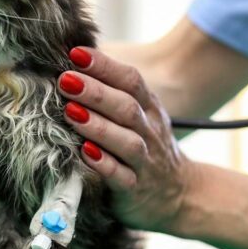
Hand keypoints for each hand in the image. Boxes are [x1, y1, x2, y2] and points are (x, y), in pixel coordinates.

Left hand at [57, 47, 197, 231]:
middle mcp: (149, 131)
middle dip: (96, 92)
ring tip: (71, 112)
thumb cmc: (146, 146)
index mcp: (148, 108)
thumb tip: (74, 59)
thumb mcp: (139, 114)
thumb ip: (113, 90)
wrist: (181, 195)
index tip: (76, 53)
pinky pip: (122, 177)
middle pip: (126, 107)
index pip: (130, 80)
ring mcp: (145, 162)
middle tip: (66, 80)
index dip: (104, 66)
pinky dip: (104, 165)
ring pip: (126, 141)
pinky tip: (85, 153)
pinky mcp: (135, 190)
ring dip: (98, 126)